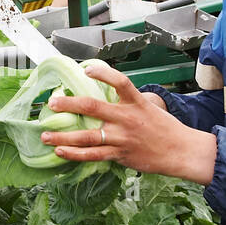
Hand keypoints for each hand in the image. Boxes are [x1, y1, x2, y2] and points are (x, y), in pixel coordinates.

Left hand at [42, 62, 216, 184]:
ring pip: (87, 136)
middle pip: (92, 107)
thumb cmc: (164, 128)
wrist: (180, 151)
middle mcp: (126, 118)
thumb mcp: (149, 107)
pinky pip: (92, 155)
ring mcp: (121, 138)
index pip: (119, 82)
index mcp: (135, 102)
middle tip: (52, 102)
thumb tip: (108, 94)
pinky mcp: (119, 154)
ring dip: (63, 136)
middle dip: (68, 104)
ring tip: (45, 135)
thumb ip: (128, 102)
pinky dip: (74, 154)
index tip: (87, 69)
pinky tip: (60, 151)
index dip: (103, 73)